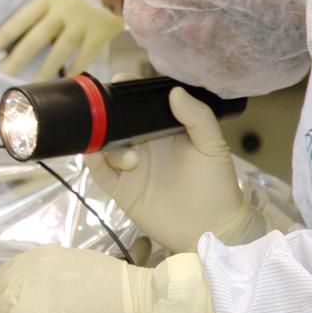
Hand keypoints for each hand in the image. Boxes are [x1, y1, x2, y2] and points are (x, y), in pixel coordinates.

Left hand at [0, 0, 122, 80]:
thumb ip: (50, 3)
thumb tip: (27, 29)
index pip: (24, 16)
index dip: (8, 32)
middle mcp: (65, 9)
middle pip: (37, 37)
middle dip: (19, 56)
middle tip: (6, 70)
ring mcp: (83, 22)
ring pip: (60, 51)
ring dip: (45, 69)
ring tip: (34, 81)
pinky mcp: (101, 32)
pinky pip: (84, 56)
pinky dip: (75, 68)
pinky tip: (66, 79)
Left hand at [0, 245, 213, 312]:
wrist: (145, 302)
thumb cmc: (123, 294)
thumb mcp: (83, 273)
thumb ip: (57, 280)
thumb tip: (40, 298)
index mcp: (48, 254)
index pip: (7, 272)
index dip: (1, 294)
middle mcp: (38, 262)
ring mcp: (39, 282)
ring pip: (2, 304)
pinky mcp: (44, 304)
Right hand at [86, 86, 250, 252]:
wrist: (212, 230)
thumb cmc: (217, 187)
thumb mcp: (213, 147)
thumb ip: (197, 117)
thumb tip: (174, 91)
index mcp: (164, 131)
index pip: (139, 107)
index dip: (126, 93)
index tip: (119, 83)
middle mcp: (144, 146)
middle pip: (116, 124)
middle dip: (108, 117)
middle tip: (107, 115)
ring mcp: (130, 168)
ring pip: (105, 147)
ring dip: (108, 145)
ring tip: (130, 159)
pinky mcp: (121, 189)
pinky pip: (100, 172)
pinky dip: (94, 163)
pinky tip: (99, 158)